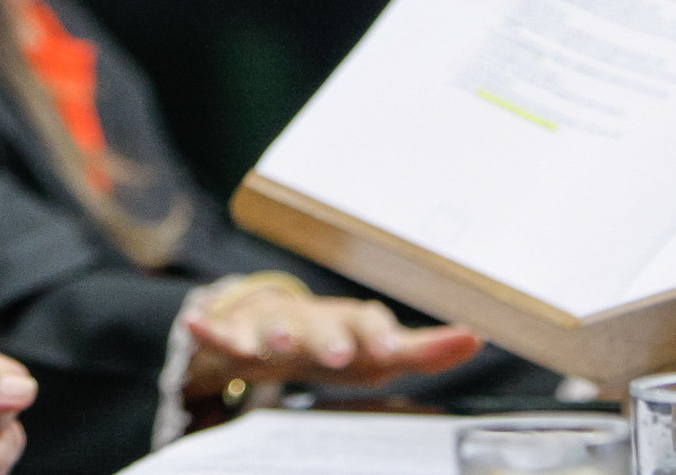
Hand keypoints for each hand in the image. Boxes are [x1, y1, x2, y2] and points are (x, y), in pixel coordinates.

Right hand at [182, 280, 480, 394]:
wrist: (273, 321)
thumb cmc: (338, 341)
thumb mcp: (380, 351)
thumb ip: (426, 350)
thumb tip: (477, 337)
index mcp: (353, 324)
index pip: (371, 324)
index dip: (380, 337)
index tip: (390, 351)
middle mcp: (315, 319)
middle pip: (323, 327)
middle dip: (331, 340)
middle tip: (342, 355)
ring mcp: (274, 323)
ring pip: (273, 328)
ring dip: (274, 334)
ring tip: (272, 345)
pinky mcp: (236, 331)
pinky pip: (221, 333)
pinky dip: (210, 330)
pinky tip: (197, 327)